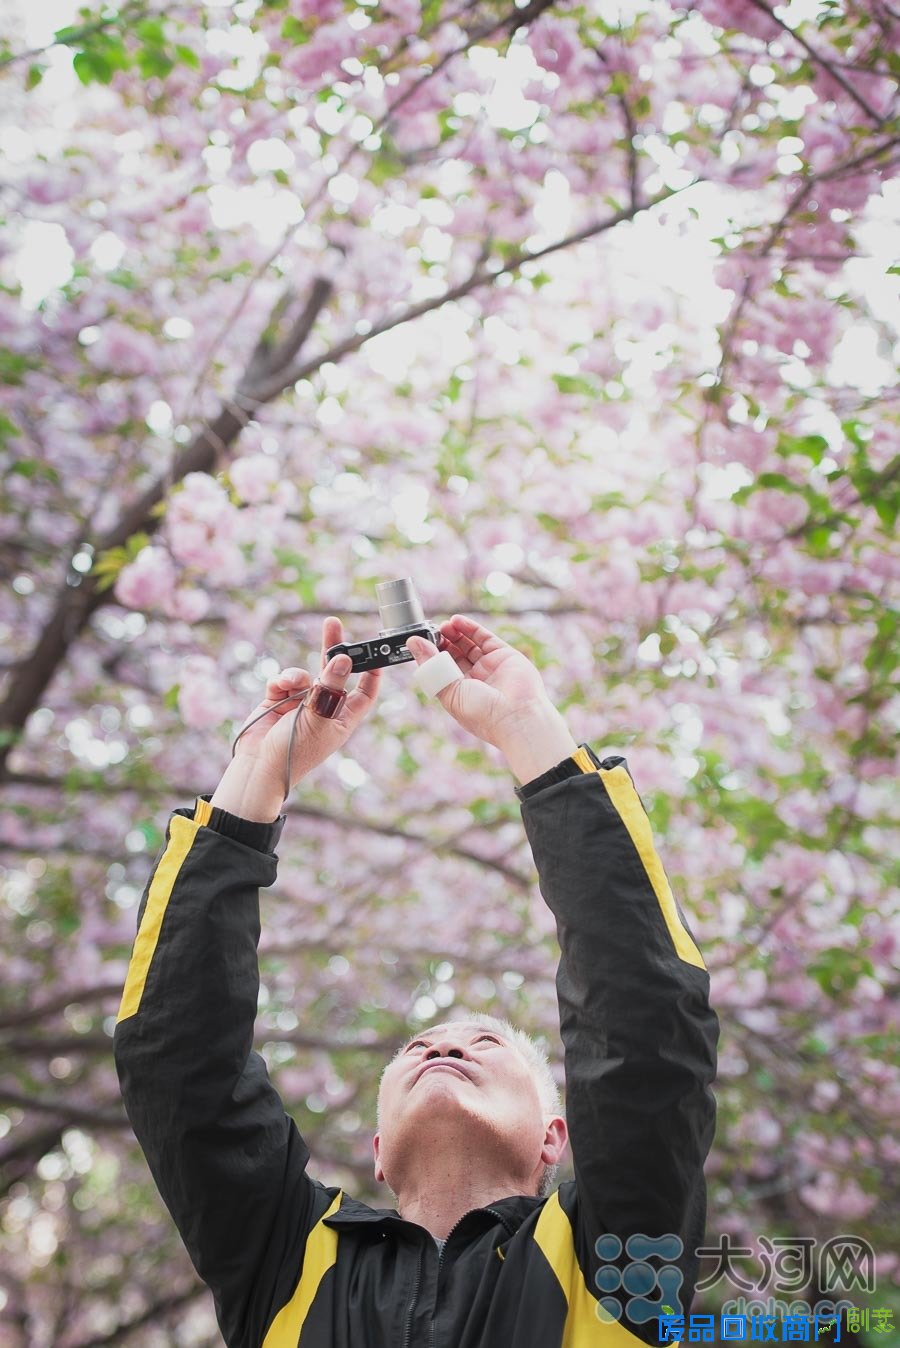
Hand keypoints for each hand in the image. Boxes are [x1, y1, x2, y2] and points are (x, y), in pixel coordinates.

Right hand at [211, 617, 381, 818]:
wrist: (258, 767)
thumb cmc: (295, 752)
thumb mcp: (318, 718)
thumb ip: (330, 687)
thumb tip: (345, 659)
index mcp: (343, 718)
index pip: (365, 692)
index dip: (372, 673)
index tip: (375, 651)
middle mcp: (325, 708)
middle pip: (335, 673)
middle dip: (333, 650)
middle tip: (333, 624)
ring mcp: (302, 704)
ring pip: (305, 675)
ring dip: (296, 676)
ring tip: (288, 684)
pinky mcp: (279, 700)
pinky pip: (284, 681)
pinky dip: (281, 682)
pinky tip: (276, 689)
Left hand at [405, 614, 553, 749]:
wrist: (516, 715)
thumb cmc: (481, 712)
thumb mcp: (448, 690)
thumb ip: (430, 664)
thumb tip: (413, 643)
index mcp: (460, 693)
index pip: (441, 669)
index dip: (432, 655)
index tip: (420, 642)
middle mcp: (475, 680)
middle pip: (454, 655)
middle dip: (442, 642)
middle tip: (431, 630)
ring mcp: (490, 667)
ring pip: (469, 645)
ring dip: (454, 633)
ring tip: (443, 625)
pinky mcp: (503, 655)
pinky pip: (484, 638)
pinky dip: (470, 628)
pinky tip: (456, 621)